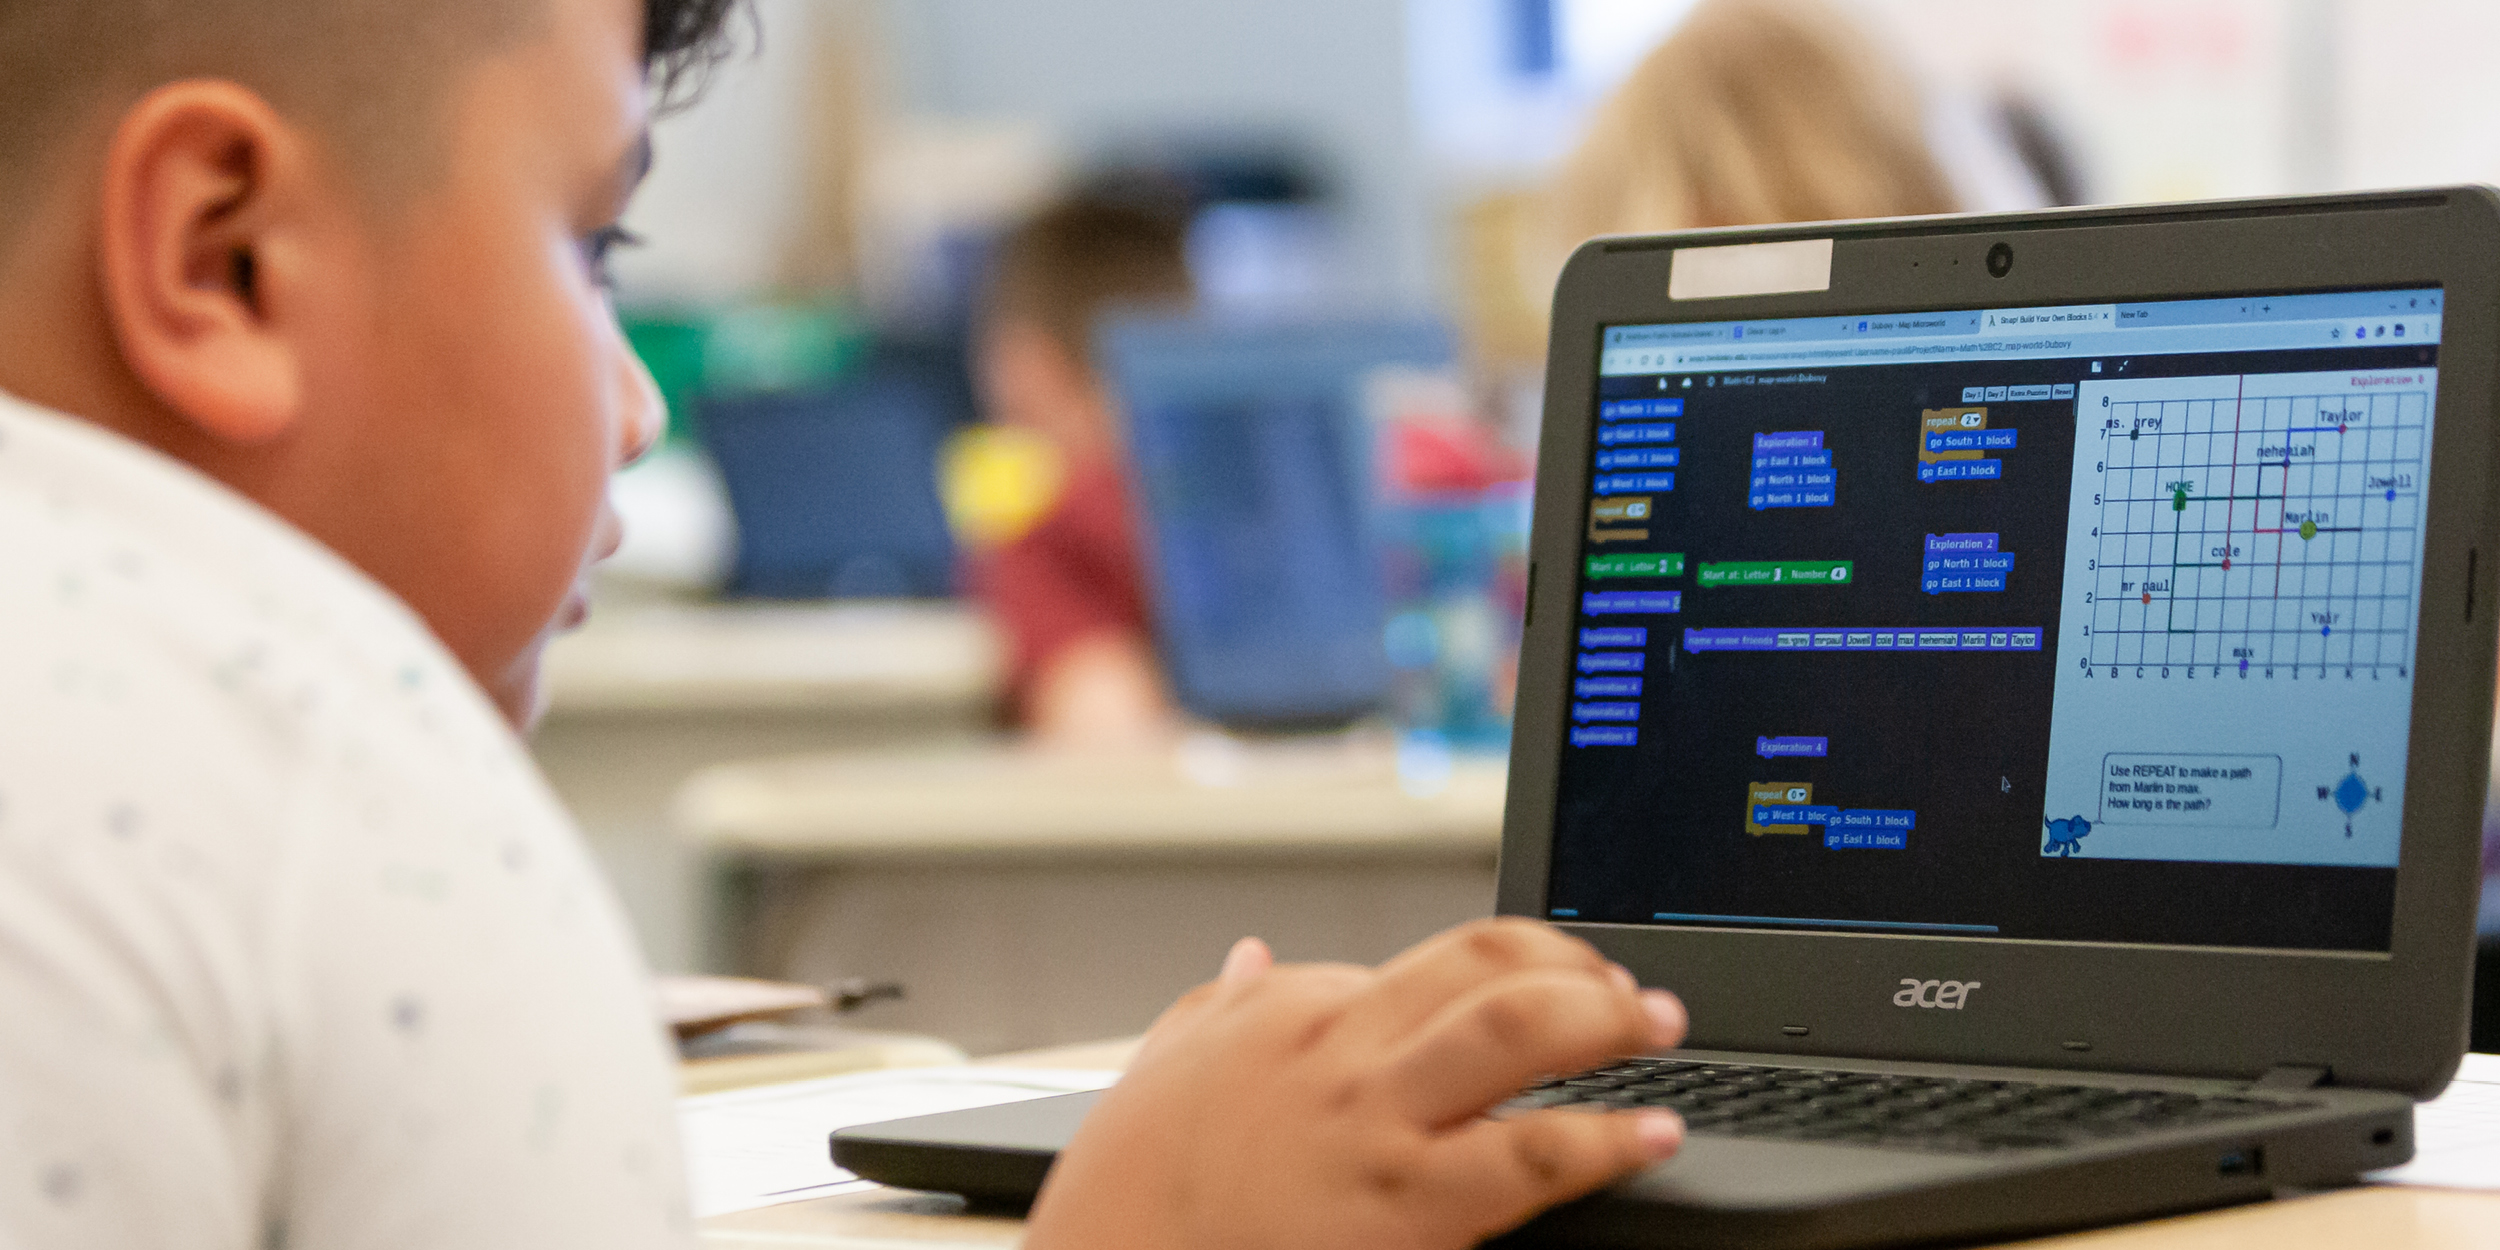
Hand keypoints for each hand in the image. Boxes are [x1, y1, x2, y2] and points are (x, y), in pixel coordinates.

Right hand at [1023, 918, 1687, 1249]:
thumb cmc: (1131, 1190)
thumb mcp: (1165, 1068)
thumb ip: (1219, 1006)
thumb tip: (1249, 957)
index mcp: (1294, 1010)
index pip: (1425, 964)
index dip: (1496, 979)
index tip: (1531, 996)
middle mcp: (1346, 1049)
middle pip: (1491, 962)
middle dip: (1578, 963)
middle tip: (1631, 986)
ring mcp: (1382, 1125)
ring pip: (1524, 1032)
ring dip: (1611, 1020)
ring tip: (1661, 1026)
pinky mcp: (1410, 1207)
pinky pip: (1535, 1159)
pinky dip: (1610, 1139)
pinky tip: (1655, 1133)